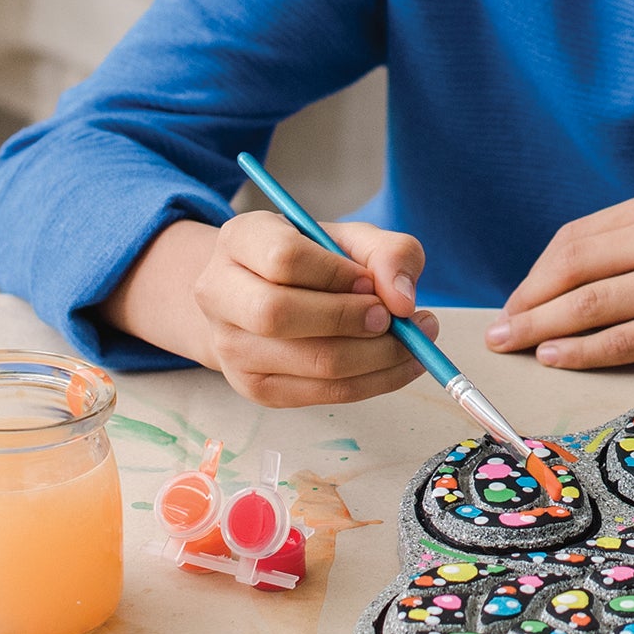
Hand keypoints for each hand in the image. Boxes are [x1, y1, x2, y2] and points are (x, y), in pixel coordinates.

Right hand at [191, 211, 438, 406]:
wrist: (267, 298)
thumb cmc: (317, 260)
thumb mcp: (353, 238)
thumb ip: (388, 253)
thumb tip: (402, 300)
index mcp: (240, 239)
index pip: (283, 259)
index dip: (336, 274)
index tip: (371, 282)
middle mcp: (219, 292)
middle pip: (279, 315)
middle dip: (350, 319)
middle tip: (395, 318)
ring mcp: (231, 347)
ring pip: (308, 362)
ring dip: (376, 357)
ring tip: (414, 340)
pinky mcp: (255, 388)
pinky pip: (323, 394)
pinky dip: (374, 381)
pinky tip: (399, 362)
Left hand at [485, 191, 633, 368]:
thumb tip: (570, 279)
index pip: (576, 238)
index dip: (537, 273)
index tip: (519, 300)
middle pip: (572, 268)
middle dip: (527, 301)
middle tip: (499, 328)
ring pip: (588, 305)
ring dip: (540, 328)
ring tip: (513, 345)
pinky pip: (621, 341)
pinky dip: (580, 351)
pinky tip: (555, 357)